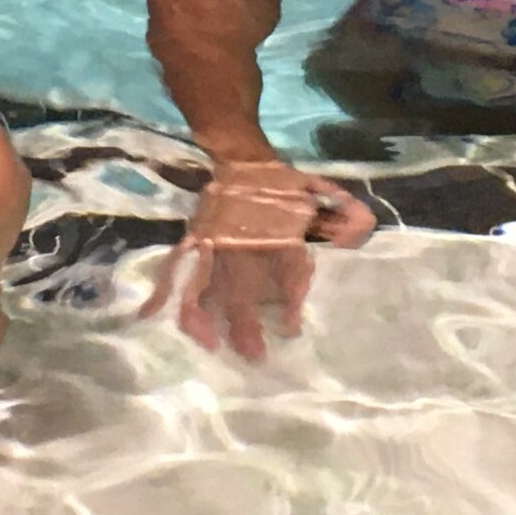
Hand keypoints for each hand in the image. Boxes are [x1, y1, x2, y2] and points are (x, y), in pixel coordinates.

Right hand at [141, 161, 375, 359]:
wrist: (242, 158)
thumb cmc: (282, 184)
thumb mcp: (318, 195)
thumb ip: (339, 212)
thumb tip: (365, 225)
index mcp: (271, 234)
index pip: (283, 274)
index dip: (288, 304)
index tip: (292, 328)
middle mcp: (239, 244)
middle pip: (240, 292)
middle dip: (247, 328)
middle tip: (256, 356)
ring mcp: (212, 244)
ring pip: (204, 286)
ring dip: (206, 320)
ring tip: (211, 346)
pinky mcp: (195, 242)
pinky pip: (175, 268)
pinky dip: (163, 291)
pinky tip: (150, 314)